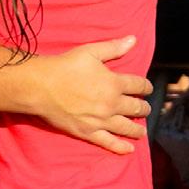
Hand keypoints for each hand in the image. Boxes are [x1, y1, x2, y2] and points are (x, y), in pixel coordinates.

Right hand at [13, 35, 153, 154]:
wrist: (41, 87)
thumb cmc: (65, 67)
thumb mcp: (91, 52)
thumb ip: (114, 48)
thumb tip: (134, 40)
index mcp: (115, 83)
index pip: (138, 85)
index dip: (145, 86)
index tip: (147, 88)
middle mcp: (111, 103)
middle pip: (135, 107)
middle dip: (143, 107)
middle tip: (146, 108)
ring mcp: (100, 120)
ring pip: (126, 127)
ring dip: (137, 128)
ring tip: (143, 131)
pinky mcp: (87, 132)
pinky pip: (108, 142)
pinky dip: (120, 147)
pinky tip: (130, 149)